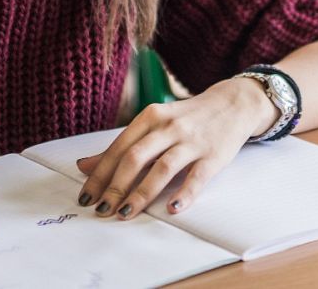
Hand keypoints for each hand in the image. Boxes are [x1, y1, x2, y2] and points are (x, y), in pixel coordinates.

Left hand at [75, 77, 274, 219]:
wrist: (232, 104)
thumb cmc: (187, 118)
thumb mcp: (153, 124)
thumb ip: (123, 145)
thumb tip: (85, 165)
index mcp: (150, 117)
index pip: (119, 148)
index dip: (100, 174)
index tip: (86, 196)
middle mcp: (169, 127)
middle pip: (135, 158)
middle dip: (115, 187)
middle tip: (102, 210)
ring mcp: (192, 141)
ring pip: (162, 168)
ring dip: (141, 193)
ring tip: (125, 213)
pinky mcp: (213, 156)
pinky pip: (196, 177)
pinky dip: (184, 194)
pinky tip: (172, 209)